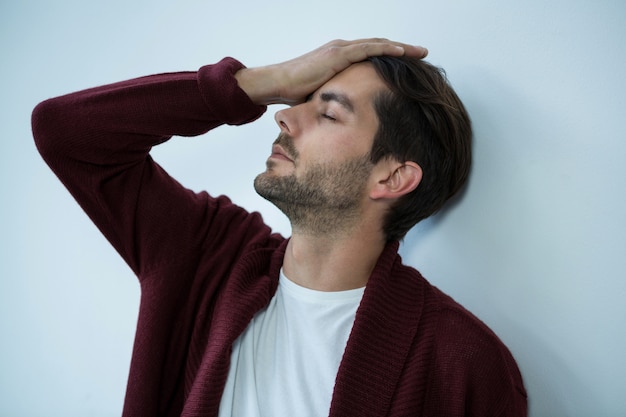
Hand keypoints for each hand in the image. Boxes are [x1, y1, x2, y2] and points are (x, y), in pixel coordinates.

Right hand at [235, 38, 427, 105]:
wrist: (276, 83)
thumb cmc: (293, 92)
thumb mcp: (321, 96)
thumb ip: (336, 99)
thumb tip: (344, 116)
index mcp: (339, 58)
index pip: (371, 54)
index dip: (391, 57)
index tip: (409, 63)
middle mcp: (342, 49)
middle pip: (379, 46)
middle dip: (403, 50)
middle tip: (422, 54)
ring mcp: (340, 49)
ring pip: (378, 44)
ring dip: (401, 48)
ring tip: (421, 52)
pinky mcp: (338, 54)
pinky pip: (367, 49)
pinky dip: (386, 49)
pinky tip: (402, 51)